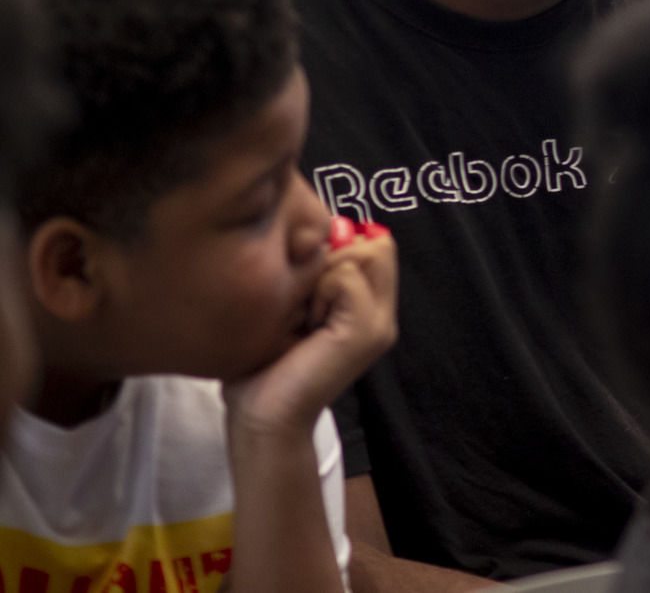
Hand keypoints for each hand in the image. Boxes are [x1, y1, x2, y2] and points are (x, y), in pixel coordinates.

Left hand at [225, 220, 399, 442]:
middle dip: (334, 257)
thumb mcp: (293, 308)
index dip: (339, 247)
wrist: (263, 419)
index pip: (376, 242)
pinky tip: (306, 323)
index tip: (306, 287)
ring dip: (326, 273)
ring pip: (366, 253)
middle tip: (306, 300)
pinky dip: (320, 290)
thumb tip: (321, 233)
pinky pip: (346, 276)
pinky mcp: (365, 332)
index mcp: (370, 308)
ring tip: (306, 312)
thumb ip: (314, 275)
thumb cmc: (264, 366)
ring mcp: (380, 323)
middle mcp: (384, 313)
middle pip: (378, 243)